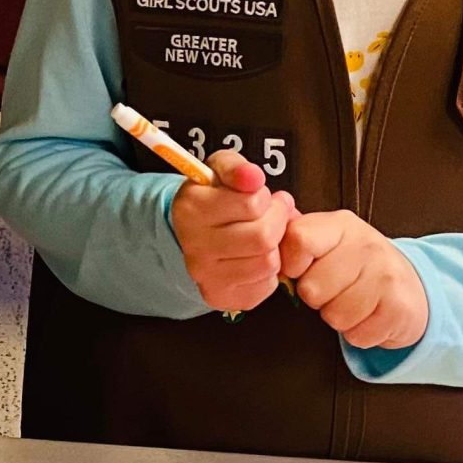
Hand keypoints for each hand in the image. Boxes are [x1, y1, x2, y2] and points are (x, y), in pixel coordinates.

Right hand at [169, 151, 294, 314]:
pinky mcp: (220, 296)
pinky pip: (265, 285)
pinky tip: (256, 257)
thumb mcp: (218, 170)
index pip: (252, 203)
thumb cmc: (211, 199)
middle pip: (263, 237)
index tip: (259, 197)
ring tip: (263, 236)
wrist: (186, 235)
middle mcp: (195, 246)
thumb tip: (253, 178)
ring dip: (274, 247)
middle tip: (270, 216)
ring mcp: (206, 275)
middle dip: (276, 222)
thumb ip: (236, 167)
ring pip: (267, 263)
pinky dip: (268, 271)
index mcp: (192, 208)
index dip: (264, 198)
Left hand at [278, 209, 429, 349]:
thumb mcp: (329, 240)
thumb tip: (264, 234)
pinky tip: (368, 316)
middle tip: (333, 289)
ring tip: (351, 302)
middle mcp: (366, 246)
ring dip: (337, 318)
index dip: (291, 264)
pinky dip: (358, 334)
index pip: (298, 240)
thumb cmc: (357, 264)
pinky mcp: (398, 308)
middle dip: (316, 298)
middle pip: (311, 289)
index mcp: (340, 225)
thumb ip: (296, 237)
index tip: (299, 270)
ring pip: (334, 316)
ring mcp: (386, 276)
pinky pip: (357, 336)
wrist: (412, 285)